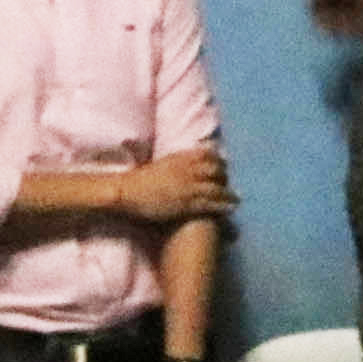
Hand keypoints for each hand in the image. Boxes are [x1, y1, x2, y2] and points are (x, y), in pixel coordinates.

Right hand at [115, 145, 236, 226]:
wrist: (126, 191)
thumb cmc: (137, 180)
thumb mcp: (159, 164)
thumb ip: (173, 163)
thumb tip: (180, 163)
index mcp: (179, 158)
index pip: (206, 154)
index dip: (217, 160)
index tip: (222, 165)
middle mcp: (187, 170)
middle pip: (215, 170)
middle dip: (224, 177)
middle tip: (228, 183)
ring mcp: (188, 187)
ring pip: (216, 187)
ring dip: (228, 193)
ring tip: (236, 199)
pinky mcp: (187, 203)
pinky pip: (211, 203)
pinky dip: (223, 205)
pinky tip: (231, 207)